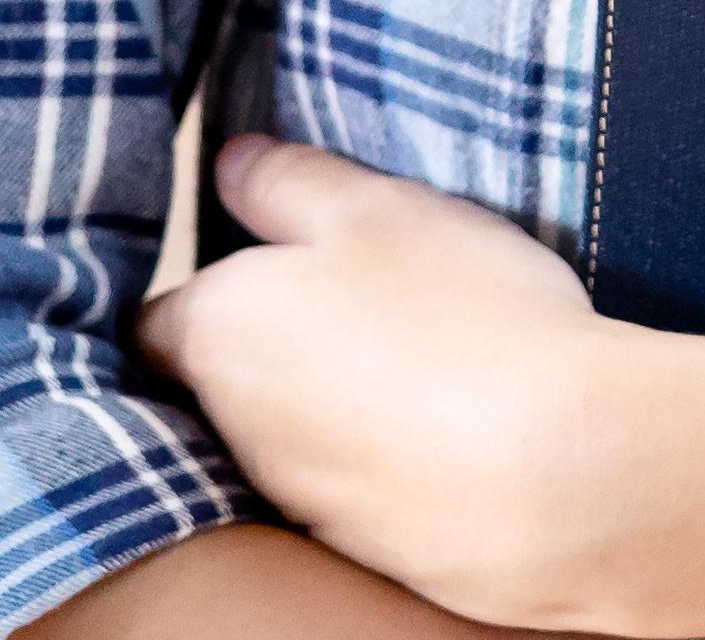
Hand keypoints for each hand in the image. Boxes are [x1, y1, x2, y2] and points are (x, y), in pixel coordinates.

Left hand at [142, 139, 637, 632]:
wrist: (548, 469)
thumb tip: (230, 164)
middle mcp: (229, 421)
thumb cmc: (455, 314)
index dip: (206, 287)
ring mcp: (289, 490)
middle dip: (272, 341)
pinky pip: (347, 477)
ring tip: (414, 356)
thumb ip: (290, 181)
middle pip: (222, 375)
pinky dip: (377, 449)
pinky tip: (441, 420)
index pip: (155, 319)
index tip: (263, 262)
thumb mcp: (377, 207)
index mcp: (215, 329)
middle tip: (355, 297)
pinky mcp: (351, 539)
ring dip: (328, 396)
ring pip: (286, 429)